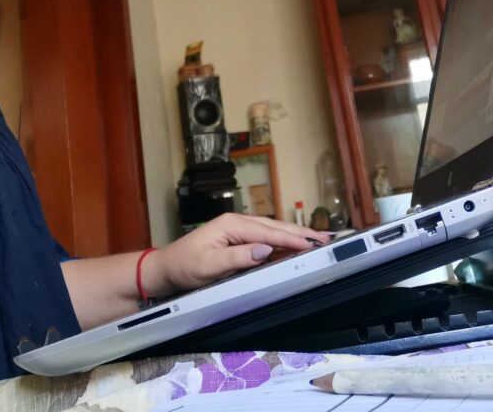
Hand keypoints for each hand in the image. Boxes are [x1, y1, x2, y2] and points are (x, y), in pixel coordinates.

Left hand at [141, 213, 331, 297]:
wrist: (166, 269)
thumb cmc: (184, 266)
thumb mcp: (208, 265)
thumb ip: (238, 257)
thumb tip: (265, 249)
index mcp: (231, 225)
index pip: (268, 232)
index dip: (292, 238)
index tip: (313, 244)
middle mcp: (237, 223)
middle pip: (275, 227)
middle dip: (301, 233)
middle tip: (326, 239)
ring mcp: (238, 229)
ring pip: (272, 230)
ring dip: (295, 235)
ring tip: (318, 239)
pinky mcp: (238, 239)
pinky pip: (266, 237)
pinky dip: (283, 240)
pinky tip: (295, 245)